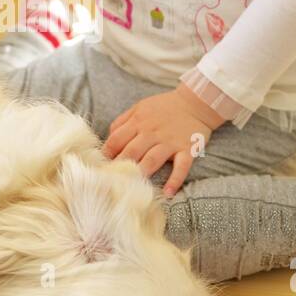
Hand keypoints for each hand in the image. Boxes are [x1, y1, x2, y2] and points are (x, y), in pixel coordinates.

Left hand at [101, 84, 217, 196]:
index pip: (116, 140)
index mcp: (138, 121)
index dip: (106, 154)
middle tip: (113, 181)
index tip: (101, 166)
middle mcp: (152, 132)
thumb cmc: (164, 107)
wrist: (195, 103)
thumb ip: (122, 122)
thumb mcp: (139, 107)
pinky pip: (181, 166)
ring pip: (153, 159)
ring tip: (134, 186)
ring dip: (142, 172)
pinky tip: (168, 192)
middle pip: (131, 151)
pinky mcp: (187, 149)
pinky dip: (175, 180)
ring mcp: (170, 141)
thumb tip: (108, 140)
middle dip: (120, 166)